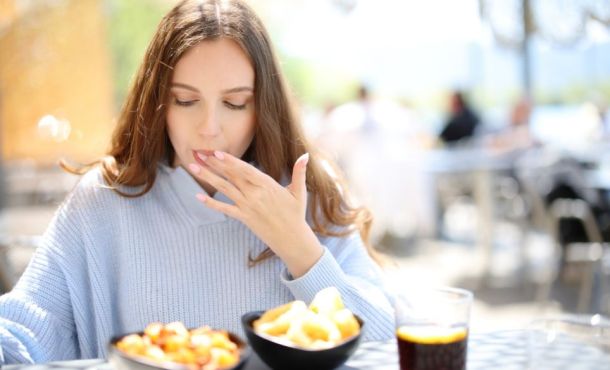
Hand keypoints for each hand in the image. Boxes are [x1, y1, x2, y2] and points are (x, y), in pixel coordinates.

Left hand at [188, 151, 322, 276]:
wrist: (292, 239)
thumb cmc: (296, 214)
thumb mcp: (299, 191)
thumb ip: (299, 172)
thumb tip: (305, 155)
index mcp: (268, 185)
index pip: (245, 169)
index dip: (230, 161)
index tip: (217, 153)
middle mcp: (255, 194)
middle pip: (231, 176)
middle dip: (213, 163)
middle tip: (198, 153)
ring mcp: (248, 206)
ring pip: (224, 188)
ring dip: (207, 177)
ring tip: (193, 168)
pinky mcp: (244, 218)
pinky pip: (225, 209)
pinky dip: (211, 203)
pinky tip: (198, 196)